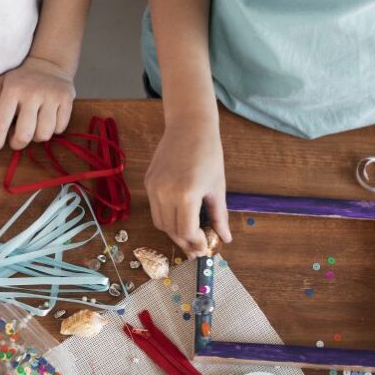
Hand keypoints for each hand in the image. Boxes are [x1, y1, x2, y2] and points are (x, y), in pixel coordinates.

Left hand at [0, 56, 75, 151]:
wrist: (49, 63)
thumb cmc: (20, 81)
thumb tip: (0, 129)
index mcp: (12, 89)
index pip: (1, 122)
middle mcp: (32, 92)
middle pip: (24, 135)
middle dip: (18, 144)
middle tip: (16, 140)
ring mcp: (51, 96)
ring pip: (44, 135)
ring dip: (37, 136)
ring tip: (34, 126)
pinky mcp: (66, 99)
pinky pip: (60, 129)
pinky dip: (53, 129)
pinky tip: (48, 119)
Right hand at [145, 118, 232, 256]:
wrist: (189, 126)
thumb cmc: (208, 153)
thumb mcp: (218, 187)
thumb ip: (220, 216)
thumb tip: (226, 238)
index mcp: (186, 194)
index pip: (186, 231)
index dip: (196, 243)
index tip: (205, 247)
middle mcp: (165, 193)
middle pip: (171, 230)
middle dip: (185, 242)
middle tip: (197, 248)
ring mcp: (153, 188)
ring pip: (160, 222)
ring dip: (173, 232)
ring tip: (188, 234)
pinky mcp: (148, 183)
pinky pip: (155, 209)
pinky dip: (166, 217)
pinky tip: (179, 216)